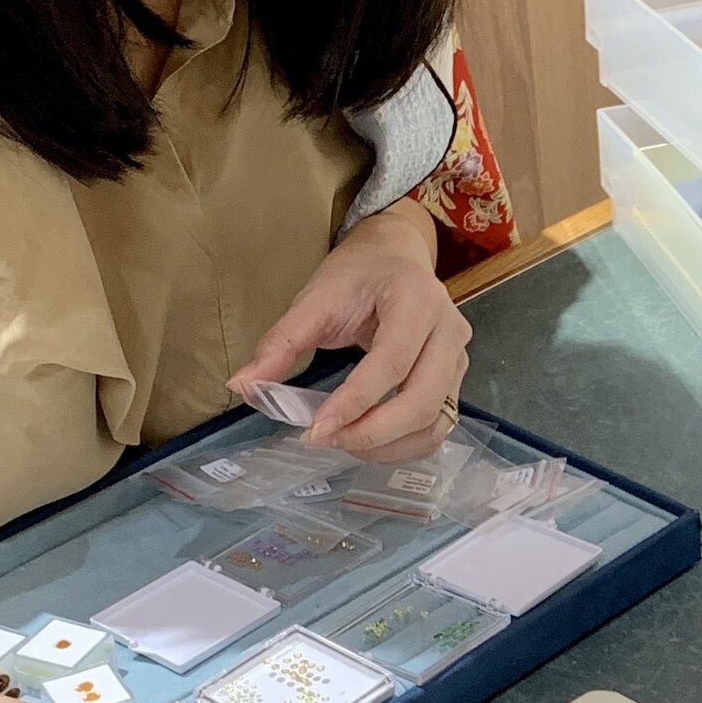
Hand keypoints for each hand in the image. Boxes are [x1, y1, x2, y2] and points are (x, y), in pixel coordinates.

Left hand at [231, 202, 470, 462]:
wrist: (394, 256)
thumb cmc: (355, 276)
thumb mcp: (314, 300)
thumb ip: (280, 344)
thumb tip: (242, 386)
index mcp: (416, 299)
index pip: (390, 362)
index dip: (353, 402)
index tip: (313, 429)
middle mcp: (449, 329)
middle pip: (422, 400)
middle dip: (371, 433)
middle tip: (324, 440)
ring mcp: (459, 357)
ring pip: (434, 421)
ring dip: (388, 446)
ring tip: (342, 443)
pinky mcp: (456, 379)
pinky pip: (438, 427)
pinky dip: (403, 445)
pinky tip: (367, 441)